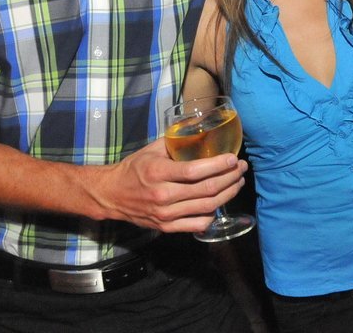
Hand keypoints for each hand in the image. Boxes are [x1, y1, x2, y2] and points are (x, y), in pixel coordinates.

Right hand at [97, 138, 247, 232]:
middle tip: (241, 168)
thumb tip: (202, 124)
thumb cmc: (134, 168)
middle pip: (206, 189)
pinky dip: (212, 214)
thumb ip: (177, 139)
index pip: (195, 171)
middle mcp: (162, 195)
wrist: (111, 194)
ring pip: (206, 207)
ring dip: (227, 194)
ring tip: (237, 183)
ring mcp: (165, 214)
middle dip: (230, 178)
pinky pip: (197, 224)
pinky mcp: (166, 227)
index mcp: (158, 173)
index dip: (219, 165)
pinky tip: (220, 203)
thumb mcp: (153, 149)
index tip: (233, 158)